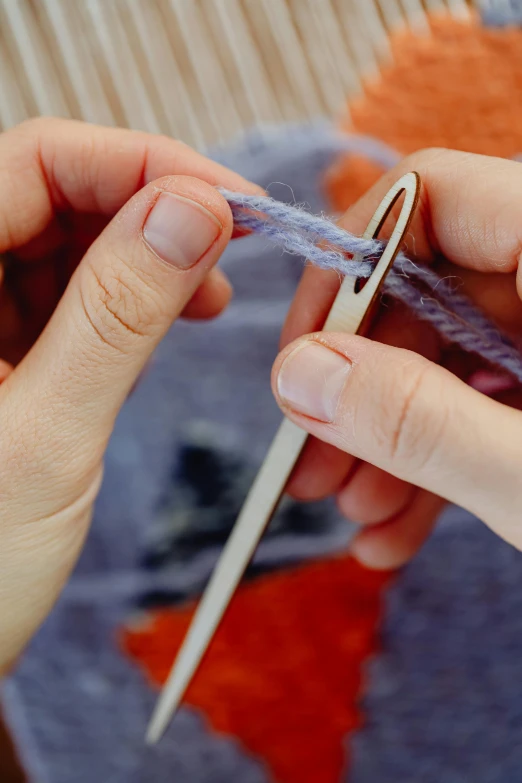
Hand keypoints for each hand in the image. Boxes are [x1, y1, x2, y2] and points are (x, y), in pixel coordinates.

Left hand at [0, 118, 259, 671]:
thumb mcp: (46, 438)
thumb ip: (117, 316)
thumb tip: (193, 212)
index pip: (33, 163)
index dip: (139, 164)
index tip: (229, 201)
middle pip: (53, 192)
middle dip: (152, 207)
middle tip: (234, 242)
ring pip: (67, 239)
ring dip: (147, 250)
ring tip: (211, 289)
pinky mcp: (0, 348)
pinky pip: (69, 292)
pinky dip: (129, 294)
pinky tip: (175, 312)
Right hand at [272, 149, 521, 569]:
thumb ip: (417, 420)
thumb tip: (301, 374)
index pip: (430, 195)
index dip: (348, 269)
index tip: (303, 358)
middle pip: (424, 291)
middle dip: (360, 388)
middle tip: (315, 469)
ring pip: (447, 354)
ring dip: (392, 437)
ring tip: (357, 516)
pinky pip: (486, 393)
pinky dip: (442, 455)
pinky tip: (402, 525)